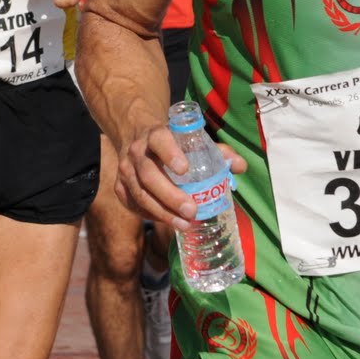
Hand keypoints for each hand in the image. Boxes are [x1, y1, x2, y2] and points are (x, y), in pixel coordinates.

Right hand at [115, 124, 247, 230]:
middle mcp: (136, 151)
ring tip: (184, 224)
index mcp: (155, 134)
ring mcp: (125, 170)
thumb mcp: (192, 140)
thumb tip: (240, 167)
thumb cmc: (173, 143)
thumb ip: (218, 152)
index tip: (185, 169)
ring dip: (162, 212)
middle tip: (192, 210)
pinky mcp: (119, 187)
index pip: (159, 140)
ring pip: (139, 194)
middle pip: (148, 174)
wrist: (137, 136)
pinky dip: (150, 215)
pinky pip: (133, 204)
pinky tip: (168, 221)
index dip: (170, 153)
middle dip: (170, 195)